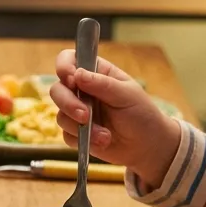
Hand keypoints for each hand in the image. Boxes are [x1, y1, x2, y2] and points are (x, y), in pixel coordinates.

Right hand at [49, 50, 181, 184]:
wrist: (147, 146)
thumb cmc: (142, 114)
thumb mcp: (127, 95)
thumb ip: (102, 84)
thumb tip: (77, 74)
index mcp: (95, 74)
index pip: (69, 60)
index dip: (64, 66)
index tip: (71, 79)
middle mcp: (82, 91)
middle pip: (57, 90)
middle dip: (68, 103)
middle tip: (84, 116)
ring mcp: (77, 112)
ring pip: (60, 115)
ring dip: (81, 127)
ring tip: (105, 135)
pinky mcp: (75, 133)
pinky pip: (66, 135)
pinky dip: (83, 141)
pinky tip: (102, 142)